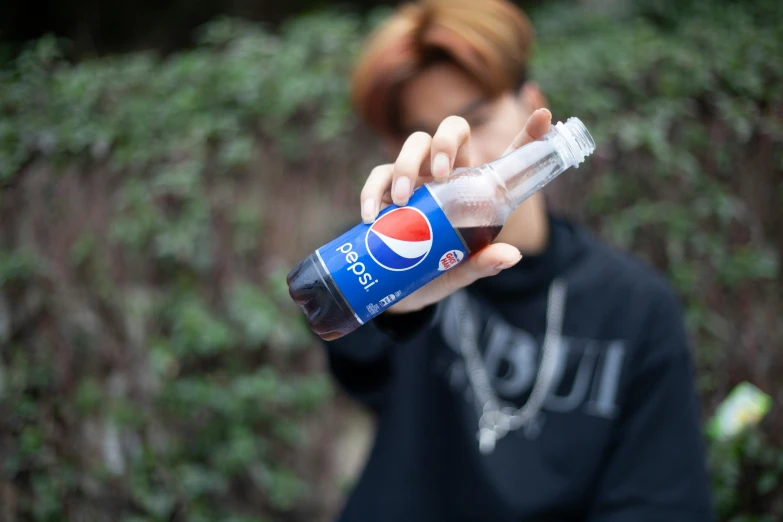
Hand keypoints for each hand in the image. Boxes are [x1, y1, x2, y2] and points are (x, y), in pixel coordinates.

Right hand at [360, 108, 552, 313]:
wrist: (398, 292)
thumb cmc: (438, 273)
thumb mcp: (460, 271)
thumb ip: (482, 263)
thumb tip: (510, 255)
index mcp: (477, 187)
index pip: (507, 156)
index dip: (528, 134)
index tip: (545, 116)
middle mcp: (449, 174)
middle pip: (452, 130)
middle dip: (446, 141)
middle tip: (440, 172)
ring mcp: (417, 178)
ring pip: (414, 143)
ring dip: (406, 165)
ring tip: (403, 200)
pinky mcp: (387, 191)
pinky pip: (380, 176)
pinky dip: (373, 191)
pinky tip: (371, 214)